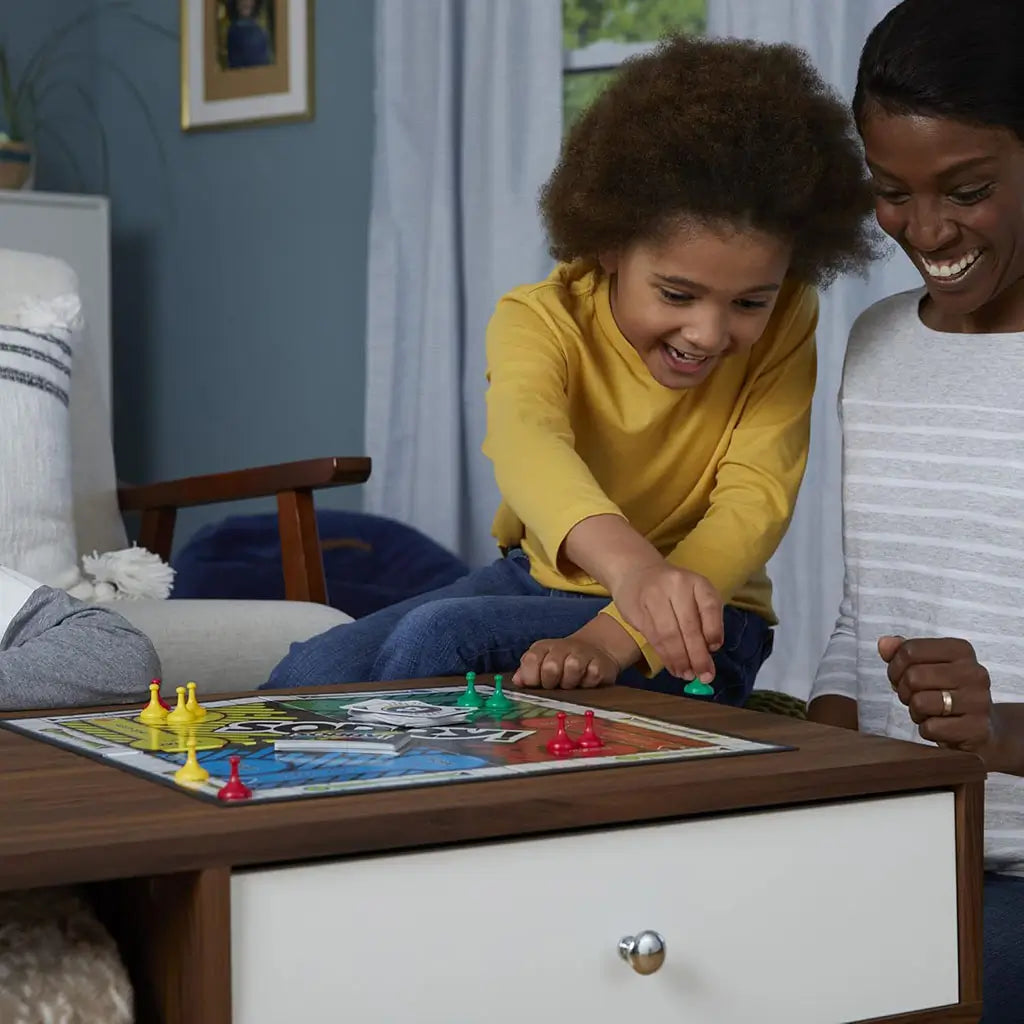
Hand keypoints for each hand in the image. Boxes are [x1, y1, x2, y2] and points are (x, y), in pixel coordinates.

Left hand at [512, 637, 618, 689]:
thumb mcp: (541, 663)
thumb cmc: (562, 662)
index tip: (535, 684)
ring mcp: (583, 654)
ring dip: (570, 683)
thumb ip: (527, 673)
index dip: (530, 677)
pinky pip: (592, 676)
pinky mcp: (600, 664)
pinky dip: (588, 684)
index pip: (530, 660)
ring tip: (570, 684)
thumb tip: (517, 681)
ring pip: (573, 668)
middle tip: (554, 686)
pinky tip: (586, 682)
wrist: (596, 648)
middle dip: (551, 682)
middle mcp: (562, 647)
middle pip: (551, 666)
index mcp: (543, 647)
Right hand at [612, 562, 722, 680]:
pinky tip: (673, 667)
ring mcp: (654, 597)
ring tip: (687, 675)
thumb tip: (708, 656)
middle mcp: (676, 586)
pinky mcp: (637, 611)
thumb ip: (703, 620)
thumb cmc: (672, 589)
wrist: (635, 572)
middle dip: (697, 656)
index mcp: (696, 581)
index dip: (713, 630)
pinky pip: (653, 639)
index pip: (710, 607)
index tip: (714, 649)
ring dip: (680, 660)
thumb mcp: (694, 594)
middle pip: (689, 626)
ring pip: (669, 635)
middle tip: (704, 676)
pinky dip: (665, 657)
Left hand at [878, 635, 996, 758]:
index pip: (910, 650)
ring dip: (915, 711)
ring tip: (928, 711)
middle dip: (904, 691)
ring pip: (920, 702)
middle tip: (914, 697)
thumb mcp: (926, 666)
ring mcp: (978, 701)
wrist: (981, 727)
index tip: (902, 677)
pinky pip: (931, 728)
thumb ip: (902, 652)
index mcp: (961, 650)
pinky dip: (927, 730)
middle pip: (913, 676)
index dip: (895, 667)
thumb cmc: (946, 691)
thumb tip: (884, 643)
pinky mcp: (977, 728)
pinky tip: (940, 726)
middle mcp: (974, 672)